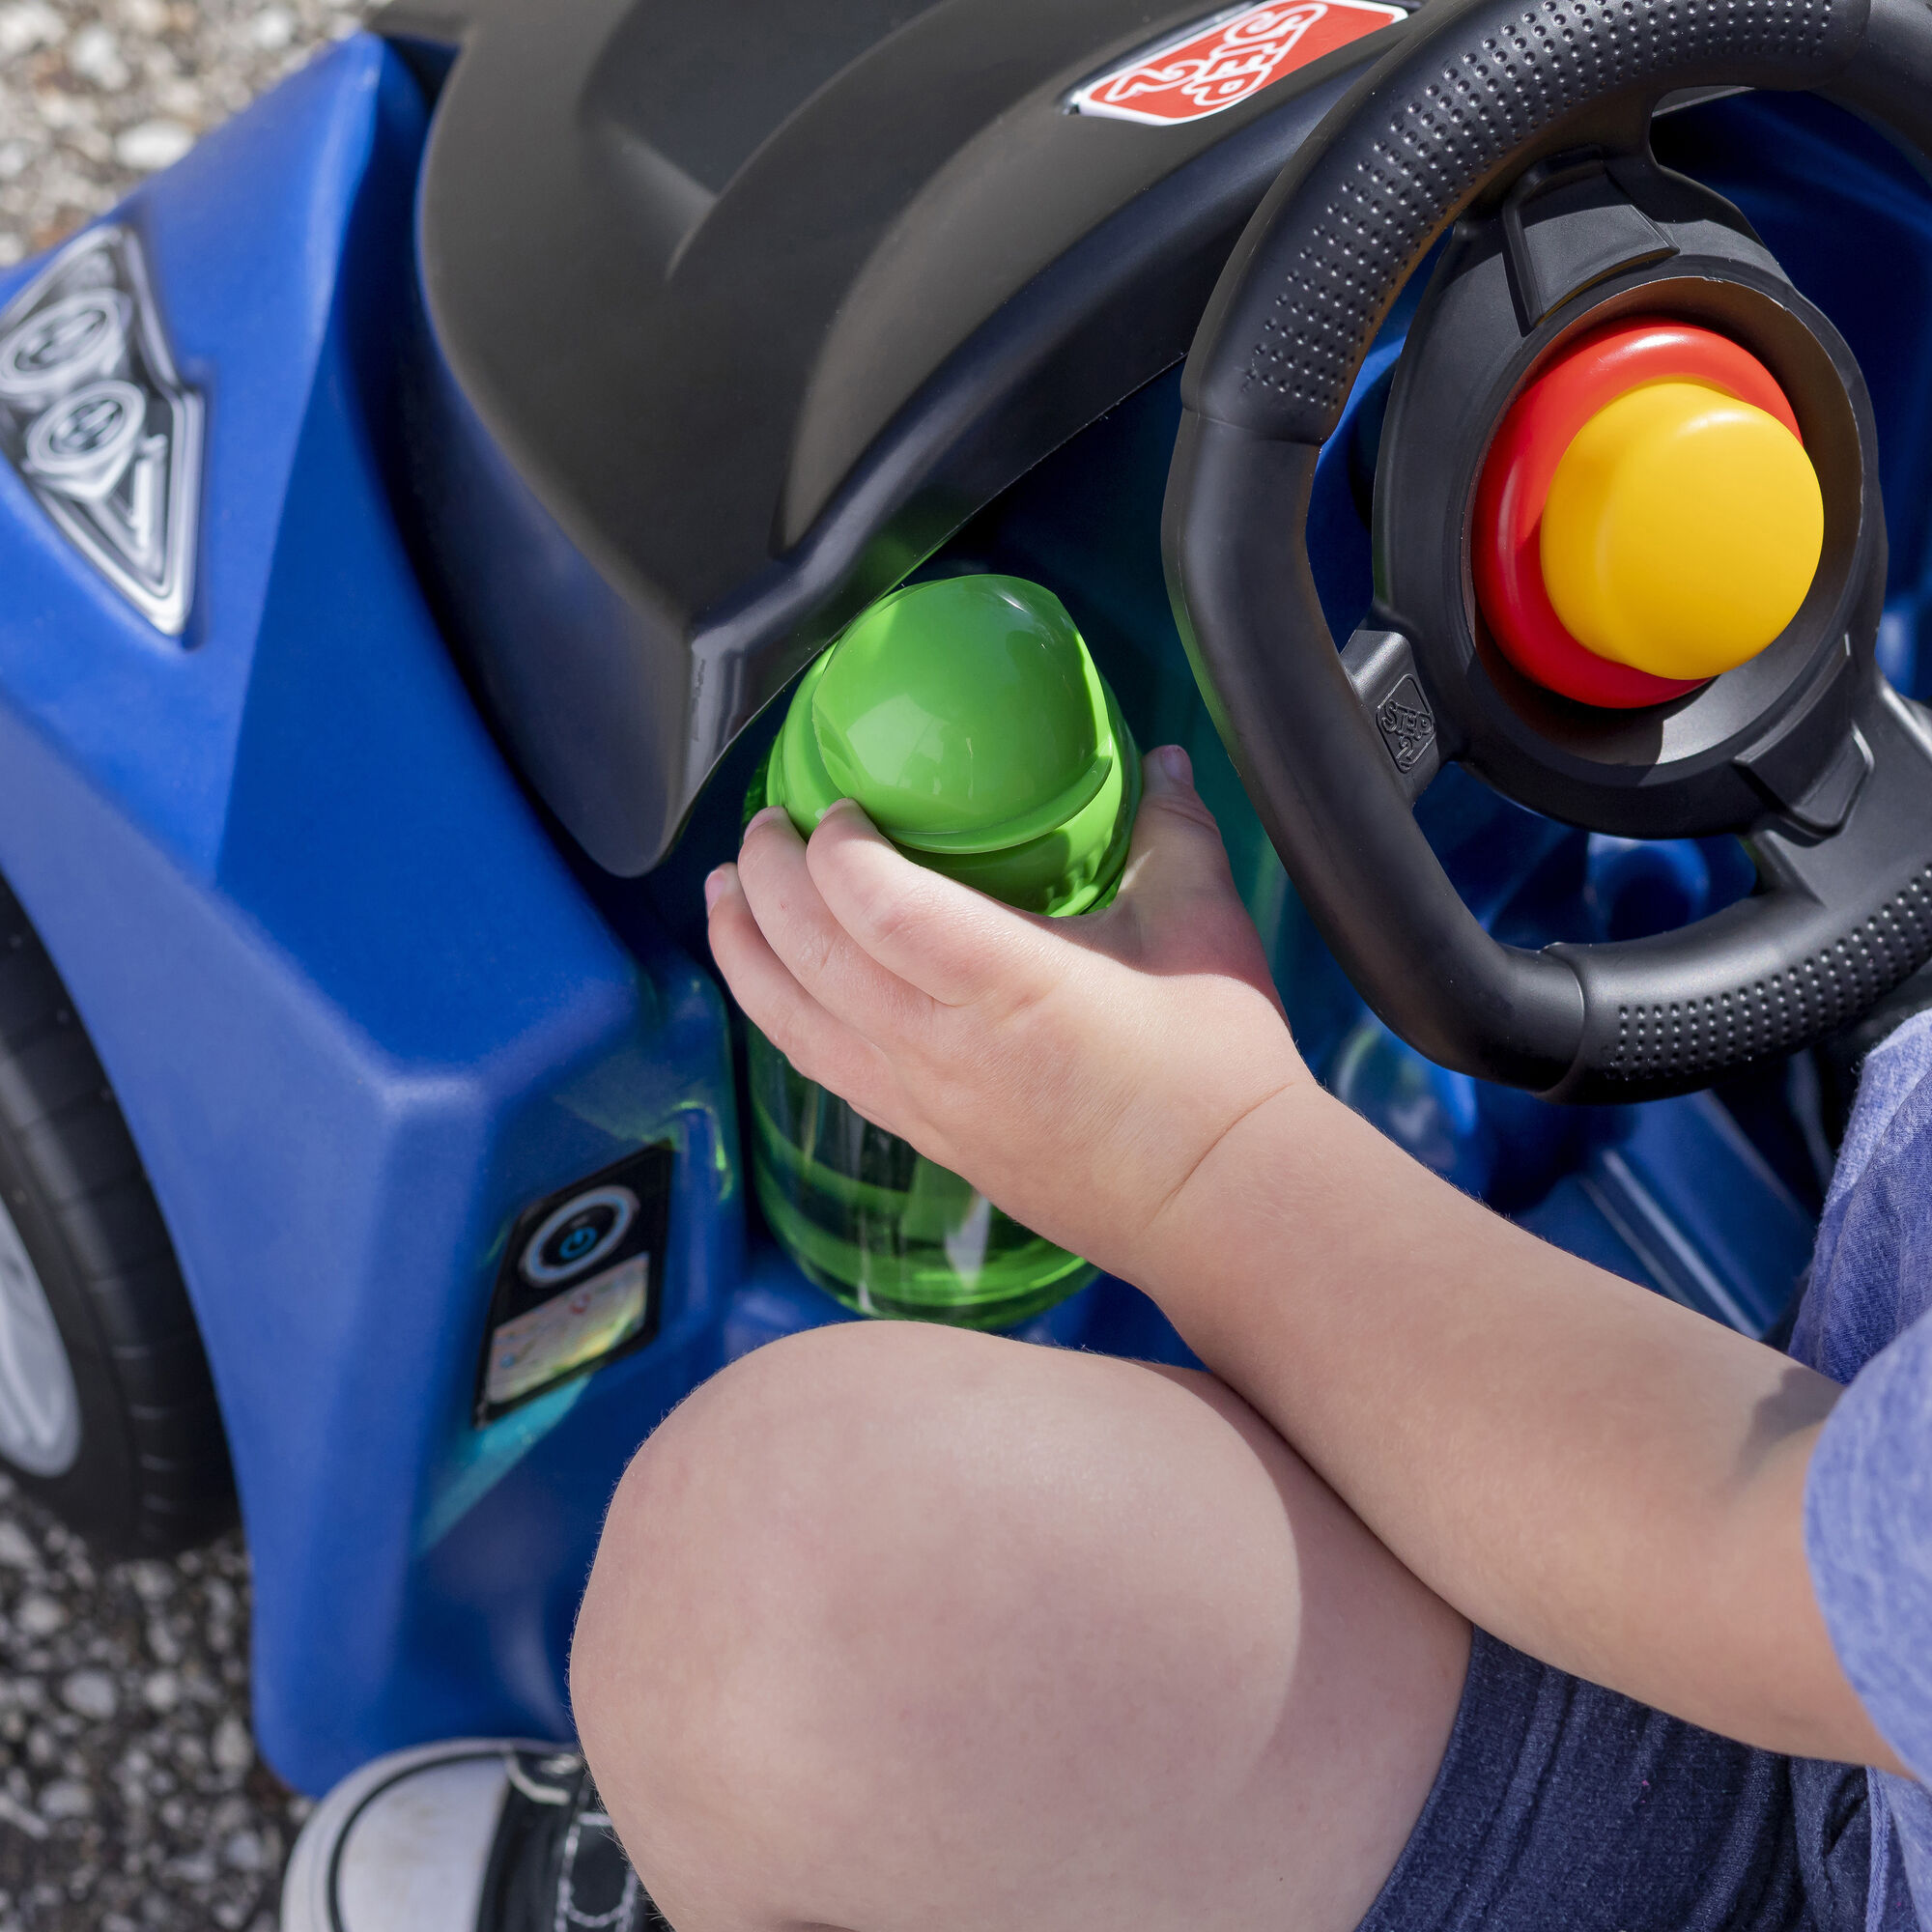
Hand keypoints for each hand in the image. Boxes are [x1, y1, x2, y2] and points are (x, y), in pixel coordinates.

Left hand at [706, 746, 1310, 1282]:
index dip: (835, 845)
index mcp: (1006, 982)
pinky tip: (775, 985)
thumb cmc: (1217, 1071)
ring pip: (792, 1021)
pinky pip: (822, 1068)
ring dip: (745, 950)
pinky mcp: (926, 1137)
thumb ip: (1173, 830)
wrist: (1220, 1204)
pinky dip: (780, 1015)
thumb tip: (1167, 757)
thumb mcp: (1205, 926)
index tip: (844, 805)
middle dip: (766, 879)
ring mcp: (924, 1101)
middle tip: (764, 825)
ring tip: (723, 894)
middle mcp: (942, 1046)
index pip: (872, 902)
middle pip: (808, 953)